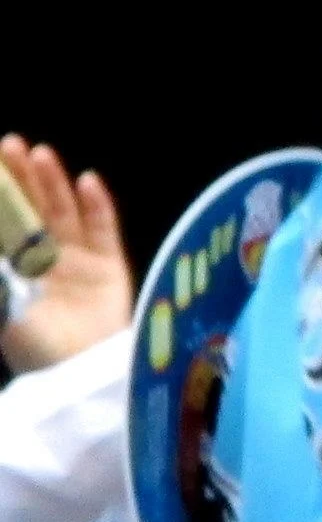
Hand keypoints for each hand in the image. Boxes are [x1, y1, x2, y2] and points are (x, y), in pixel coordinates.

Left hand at [0, 137, 129, 372]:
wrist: (85, 377)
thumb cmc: (35, 347)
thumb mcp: (4, 305)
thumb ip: (3, 276)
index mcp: (15, 273)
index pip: (4, 225)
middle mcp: (44, 262)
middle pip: (32, 211)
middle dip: (21, 180)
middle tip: (9, 145)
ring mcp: (79, 263)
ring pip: (64, 213)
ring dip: (53, 183)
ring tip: (41, 154)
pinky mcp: (111, 267)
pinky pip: (104, 229)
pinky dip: (97, 205)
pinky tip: (88, 181)